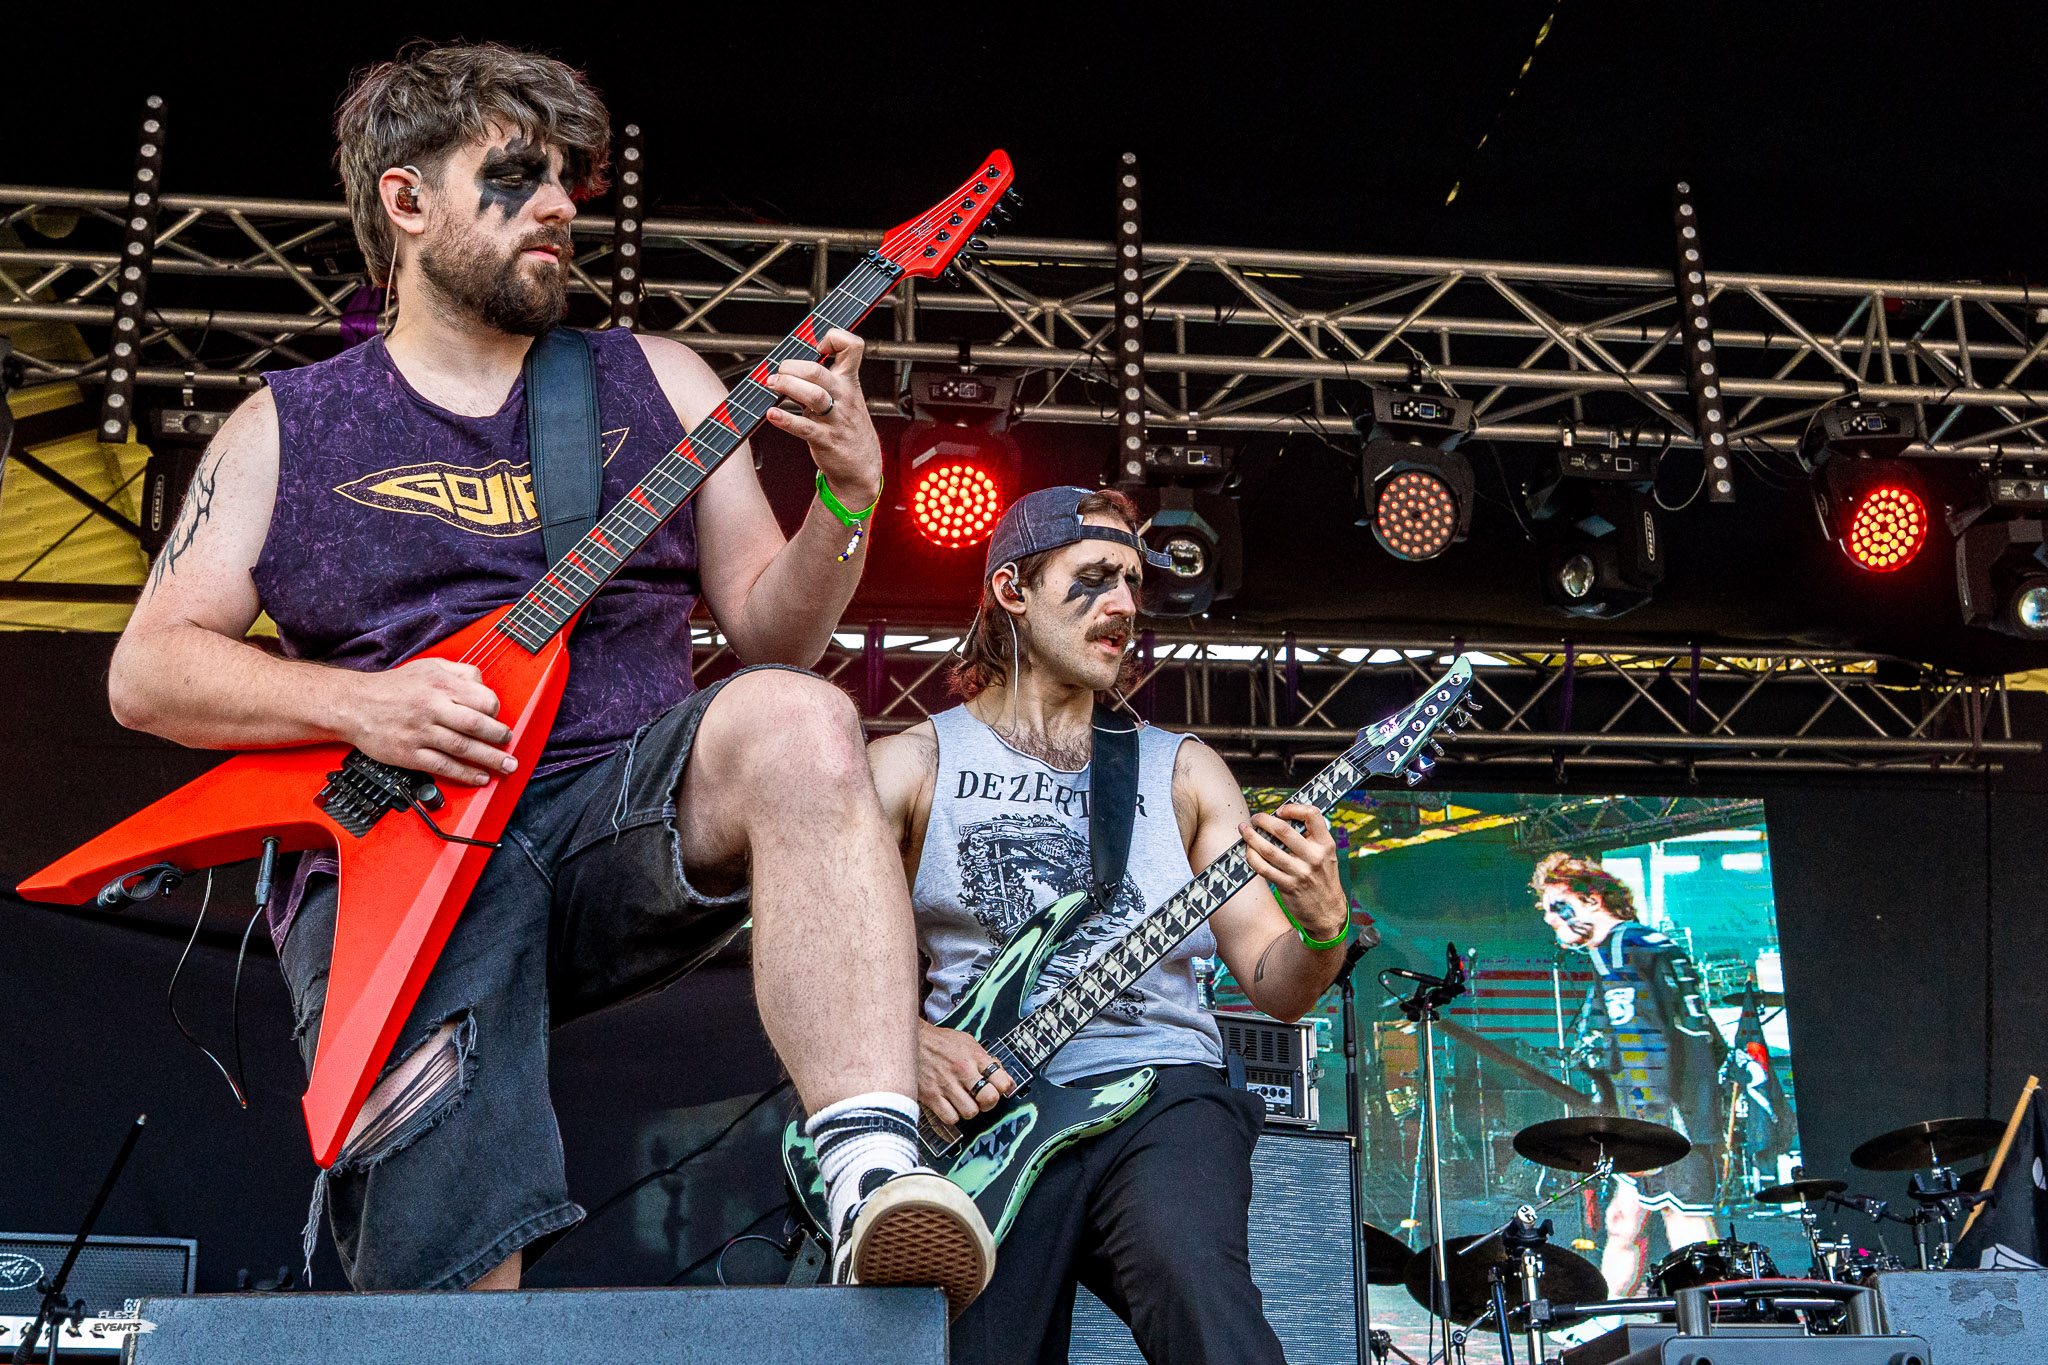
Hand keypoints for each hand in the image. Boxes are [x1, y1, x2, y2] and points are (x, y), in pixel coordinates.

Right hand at [340, 657, 515, 786]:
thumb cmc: (394, 687)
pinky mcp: (409, 753)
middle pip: (477, 725)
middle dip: (499, 738)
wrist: (354, 704)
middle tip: (510, 745)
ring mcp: (420, 732)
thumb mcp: (429, 666)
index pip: (483, 699)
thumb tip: (484, 684)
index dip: (496, 711)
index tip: (499, 719)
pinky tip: (480, 778)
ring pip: (463, 748)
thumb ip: (460, 672)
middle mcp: (432, 707)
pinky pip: (443, 766)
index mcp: (441, 684)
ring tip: (506, 766)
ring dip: (490, 759)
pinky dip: (465, 774)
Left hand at [761, 327, 881, 511]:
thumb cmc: (846, 426)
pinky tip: (772, 415)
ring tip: (772, 385)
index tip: (817, 346)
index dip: (834, 338)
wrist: (861, 465)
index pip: (852, 346)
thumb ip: (823, 378)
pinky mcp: (825, 439)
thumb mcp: (844, 397)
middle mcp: (844, 396)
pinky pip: (804, 427)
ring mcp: (835, 418)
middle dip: (791, 367)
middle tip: (778, 372)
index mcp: (849, 381)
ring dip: (787, 387)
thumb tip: (789, 362)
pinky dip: (785, 420)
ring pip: (812, 395)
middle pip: (817, 371)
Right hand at [918, 1018, 1014, 1123]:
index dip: (1002, 1089)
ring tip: (964, 1102)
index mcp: (975, 1056)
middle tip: (981, 1100)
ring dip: (969, 1110)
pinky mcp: (931, 1095)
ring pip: (970, 1112)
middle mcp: (962, 1070)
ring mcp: (946, 1084)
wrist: (911, 1039)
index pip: (1001, 1081)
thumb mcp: (968, 1043)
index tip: (997, 1090)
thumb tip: (1006, 1080)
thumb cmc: (940, 1042)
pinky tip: (950, 1106)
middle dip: (988, 1103)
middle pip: (989, 1099)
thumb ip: (987, 1060)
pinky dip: (952, 1116)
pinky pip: (950, 1117)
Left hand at [1240, 803, 1346, 944]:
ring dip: (1252, 837)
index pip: (1312, 815)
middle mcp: (1315, 857)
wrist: (1328, 913)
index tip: (1280, 810)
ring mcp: (1301, 872)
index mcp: (1326, 844)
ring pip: (1269, 849)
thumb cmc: (1323, 879)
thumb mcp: (1326, 856)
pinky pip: (1264, 868)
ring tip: (1244, 830)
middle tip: (1254, 818)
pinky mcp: (1289, 886)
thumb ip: (1311, 839)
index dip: (1293, 808)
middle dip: (1264, 820)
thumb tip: (1282, 818)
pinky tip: (1248, 851)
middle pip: (1283, 830)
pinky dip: (1252, 857)